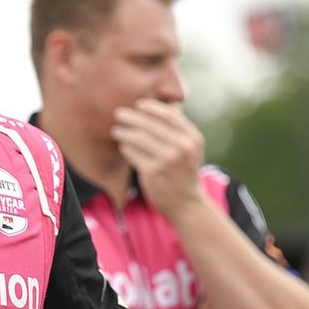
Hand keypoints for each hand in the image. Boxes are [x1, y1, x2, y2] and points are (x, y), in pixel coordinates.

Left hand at [111, 99, 204, 217]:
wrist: (186, 204)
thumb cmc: (184, 172)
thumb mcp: (192, 149)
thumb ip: (181, 128)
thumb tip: (169, 104)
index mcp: (192, 138)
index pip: (169, 115)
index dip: (151, 107)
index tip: (138, 105)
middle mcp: (182, 147)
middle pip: (150, 124)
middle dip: (130, 117)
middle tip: (118, 113)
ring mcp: (167, 160)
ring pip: (138, 137)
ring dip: (123, 132)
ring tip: (115, 131)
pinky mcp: (152, 172)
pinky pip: (132, 153)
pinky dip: (125, 148)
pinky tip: (123, 147)